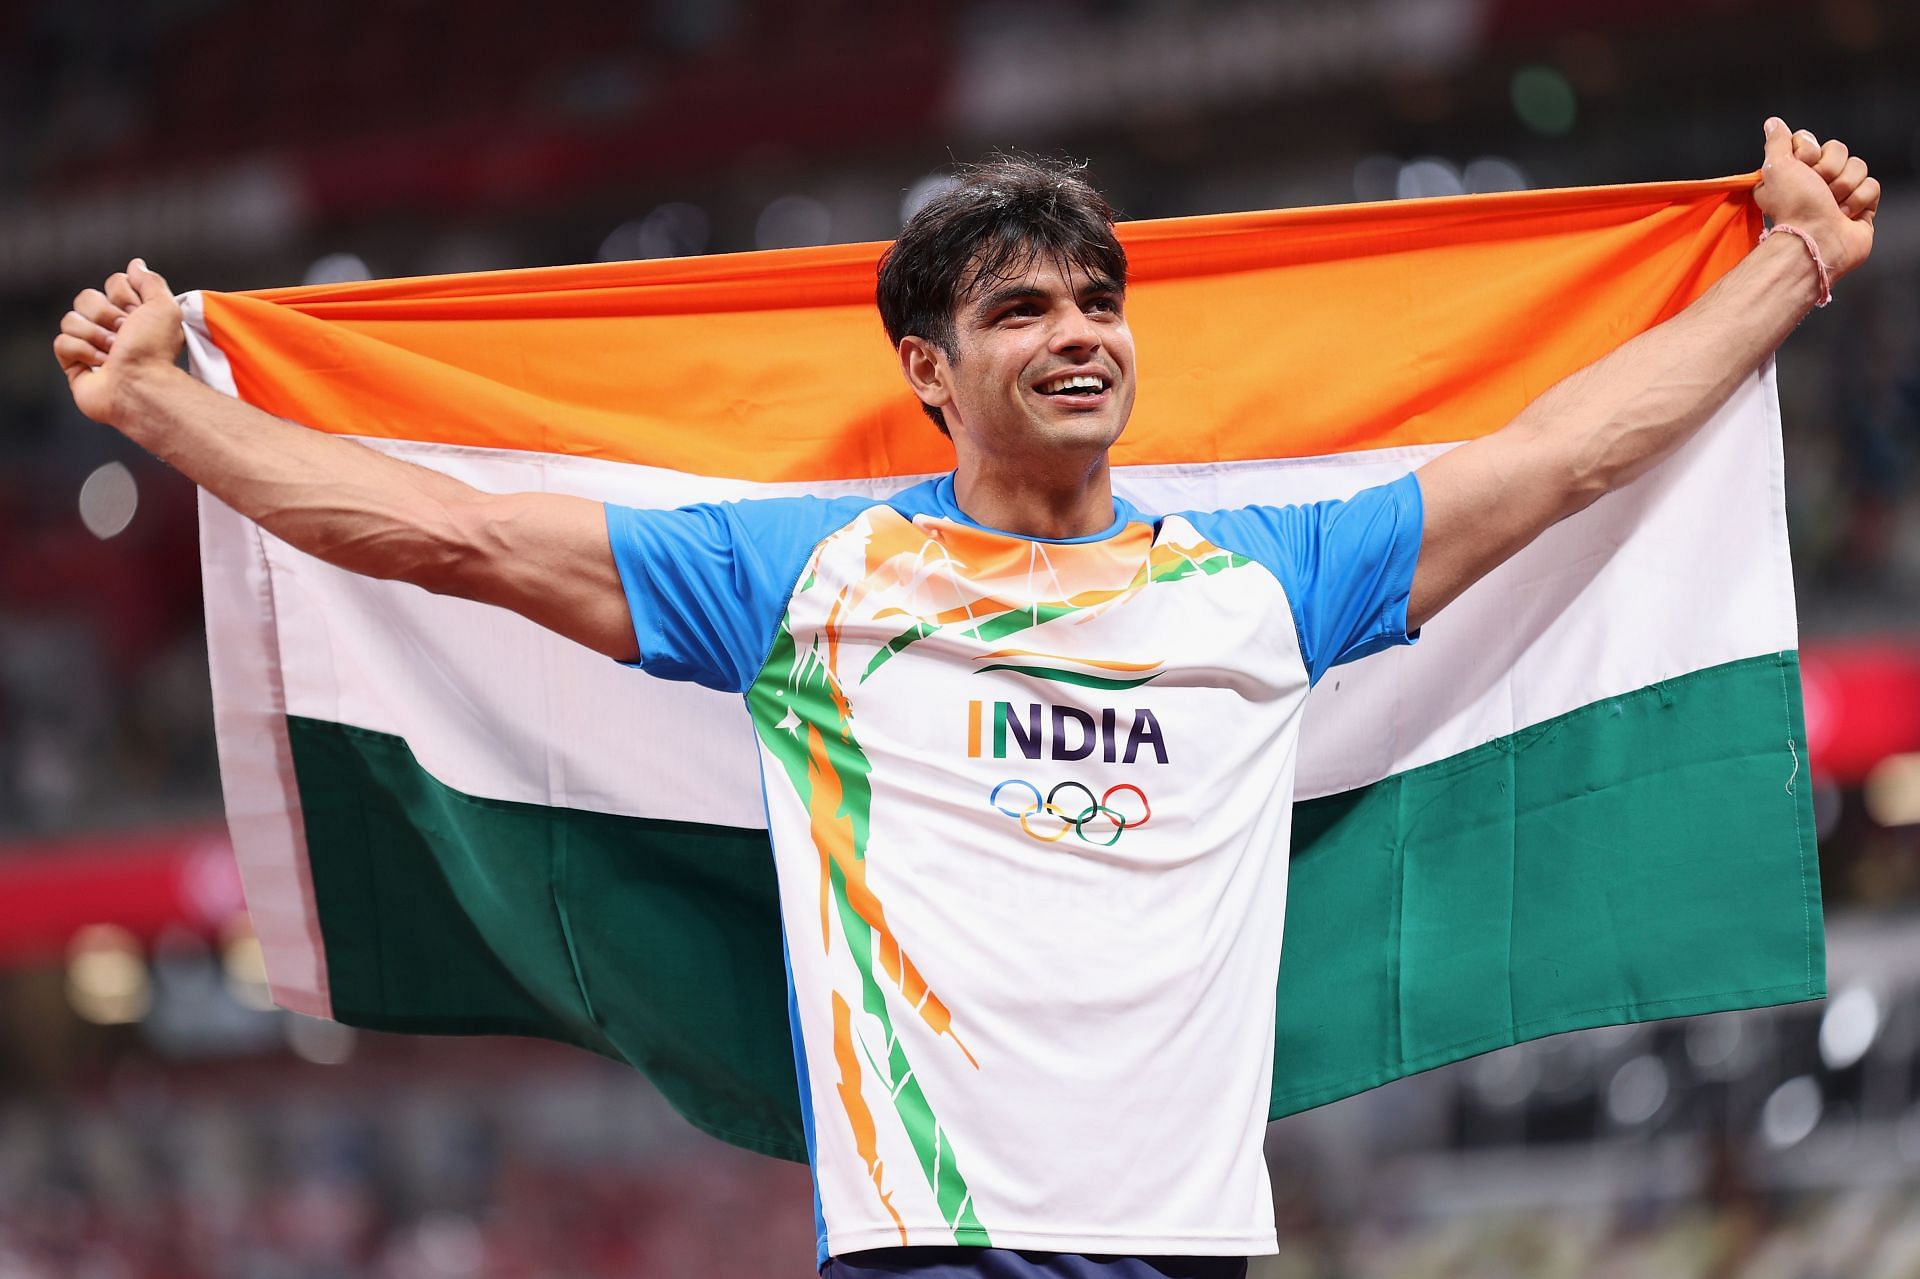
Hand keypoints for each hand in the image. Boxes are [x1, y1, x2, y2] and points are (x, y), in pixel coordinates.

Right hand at [53, 258, 184, 426]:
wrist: (141, 385)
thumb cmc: (155, 350)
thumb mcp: (164, 307)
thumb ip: (150, 281)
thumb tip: (135, 264)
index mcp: (133, 314)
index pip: (113, 283)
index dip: (123, 296)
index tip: (138, 314)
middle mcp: (112, 328)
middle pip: (86, 298)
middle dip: (106, 315)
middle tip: (124, 334)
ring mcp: (91, 346)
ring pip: (70, 319)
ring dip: (95, 336)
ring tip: (114, 353)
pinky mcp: (74, 364)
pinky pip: (61, 342)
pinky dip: (81, 352)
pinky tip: (101, 365)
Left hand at [1756, 118, 1878, 280]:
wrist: (1817, 240)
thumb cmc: (1794, 207)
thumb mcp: (1777, 167)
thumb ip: (1776, 142)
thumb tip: (1773, 124)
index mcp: (1794, 172)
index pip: (1812, 141)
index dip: (1809, 151)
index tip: (1802, 165)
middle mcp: (1816, 182)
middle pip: (1839, 151)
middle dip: (1829, 169)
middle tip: (1818, 188)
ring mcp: (1841, 194)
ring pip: (1858, 166)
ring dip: (1844, 186)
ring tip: (1831, 206)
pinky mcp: (1862, 207)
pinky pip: (1872, 185)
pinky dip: (1860, 199)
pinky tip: (1845, 215)